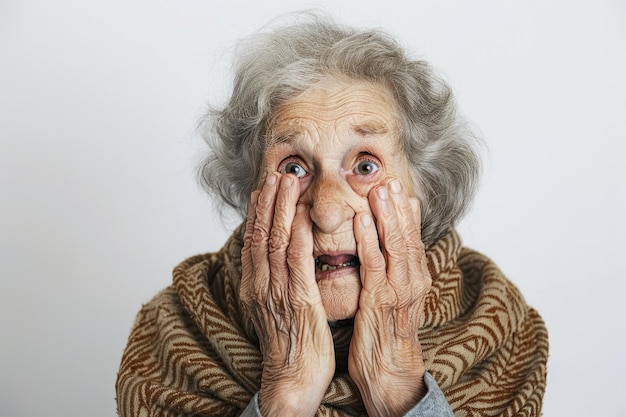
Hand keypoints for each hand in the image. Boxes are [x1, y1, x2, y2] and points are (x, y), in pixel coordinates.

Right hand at [240, 172, 334, 416]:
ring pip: (275, 242)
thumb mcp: (274, 309)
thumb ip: (273, 282)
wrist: (292, 379)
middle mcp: (261, 286)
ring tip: (288, 182)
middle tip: (276, 174)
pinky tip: (303, 215)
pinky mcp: (299, 301)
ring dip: (281, 209)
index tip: (262, 189)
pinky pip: (297, 262)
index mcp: (255, 287)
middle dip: (268, 201)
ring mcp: (277, 293)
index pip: (252, 241)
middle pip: (260, 235)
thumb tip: (274, 260)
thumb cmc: (289, 345)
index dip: (257, 213)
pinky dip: (298, 235)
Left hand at [349, 178, 431, 416]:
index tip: (398, 185)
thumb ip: (394, 268)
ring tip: (378, 190)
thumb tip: (390, 242)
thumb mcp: (395, 295)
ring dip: (386, 215)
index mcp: (415, 277)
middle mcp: (412, 279)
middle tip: (388, 179)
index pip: (412, 235)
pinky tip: (360, 221)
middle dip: (397, 205)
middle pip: (407, 234)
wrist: (390, 370)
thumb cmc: (387, 331)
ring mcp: (399, 289)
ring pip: (395, 244)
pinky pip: (374, 265)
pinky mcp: (380, 301)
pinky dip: (368, 240)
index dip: (405, 209)